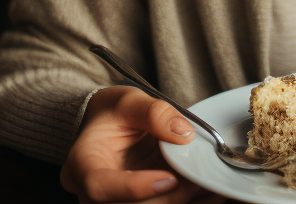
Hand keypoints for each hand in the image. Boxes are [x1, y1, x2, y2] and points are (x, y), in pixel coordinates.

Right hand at [61, 84, 219, 203]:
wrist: (107, 127)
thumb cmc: (111, 114)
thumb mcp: (128, 101)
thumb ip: (154, 113)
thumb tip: (183, 133)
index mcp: (83, 165)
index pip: (99, 187)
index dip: (134, 188)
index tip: (168, 179)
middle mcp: (94, 195)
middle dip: (170, 197)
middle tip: (201, 177)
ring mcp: (115, 203)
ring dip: (182, 201)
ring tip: (212, 186)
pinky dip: (187, 202)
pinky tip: (210, 194)